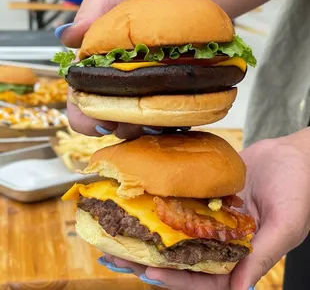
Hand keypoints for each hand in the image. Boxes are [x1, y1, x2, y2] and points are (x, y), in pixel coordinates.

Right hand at [59, 0, 165, 138]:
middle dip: (121, 127)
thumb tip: (67, 36)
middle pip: (110, 123)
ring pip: (137, 127)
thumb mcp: (111, 0)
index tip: (101, 124)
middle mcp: (115, 91)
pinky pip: (164, 121)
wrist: (172, 5)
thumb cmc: (137, 5)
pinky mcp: (163, 100)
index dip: (86, 120)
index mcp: (94, 75)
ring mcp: (140, 98)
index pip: (80, 107)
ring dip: (144, 127)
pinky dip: (167, 122)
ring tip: (157, 118)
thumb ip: (89, 16)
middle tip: (135, 122)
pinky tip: (175, 113)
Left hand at [99, 137, 309, 288]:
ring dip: (147, 232)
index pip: (204, 277)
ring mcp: (210, 216)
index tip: (149, 271)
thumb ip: (261, 257)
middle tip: (115, 254)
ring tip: (115, 231)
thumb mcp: (286, 226)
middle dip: (148, 257)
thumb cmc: (299, 190)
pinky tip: (139, 201)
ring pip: (174, 230)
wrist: (292, 154)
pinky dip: (160, 205)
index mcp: (240, 254)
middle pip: (180, 256)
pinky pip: (180, 203)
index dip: (177, 278)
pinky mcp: (204, 195)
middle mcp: (220, 238)